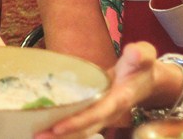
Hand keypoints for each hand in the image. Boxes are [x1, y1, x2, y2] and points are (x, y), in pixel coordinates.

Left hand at [34, 41, 156, 138]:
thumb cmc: (141, 66)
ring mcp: (103, 116)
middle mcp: (110, 112)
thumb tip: (133, 51)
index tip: (57, 127)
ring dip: (60, 136)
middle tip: (37, 136)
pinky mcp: (96, 115)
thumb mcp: (144, 56)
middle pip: (86, 128)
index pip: (97, 113)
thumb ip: (140, 55)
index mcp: (120, 99)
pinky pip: (79, 126)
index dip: (78, 121)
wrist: (146, 80)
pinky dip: (64, 131)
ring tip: (35, 135)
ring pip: (81, 131)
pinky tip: (45, 130)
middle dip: (63, 135)